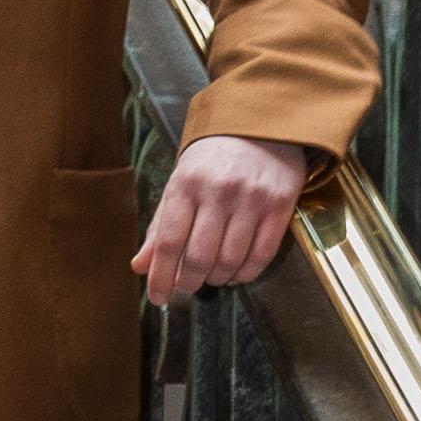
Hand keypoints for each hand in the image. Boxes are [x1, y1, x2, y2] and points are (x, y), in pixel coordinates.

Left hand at [136, 134, 307, 300]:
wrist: (260, 122)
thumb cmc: (212, 159)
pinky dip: (246, 274)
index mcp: (186, 184)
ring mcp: (252, 198)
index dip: (161, 277)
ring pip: (231, 260)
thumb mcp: (179, 183)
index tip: (157, 297)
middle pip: (200, 257)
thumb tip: (140, 267)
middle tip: (187, 287)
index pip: (169, 242)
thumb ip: (160, 226)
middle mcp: (219, 191)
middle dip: (189, 282)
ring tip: (212, 276)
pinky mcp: (280, 204)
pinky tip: (236, 273)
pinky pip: (262, 254)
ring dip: (217, 278)